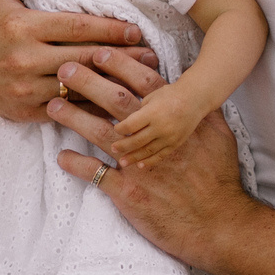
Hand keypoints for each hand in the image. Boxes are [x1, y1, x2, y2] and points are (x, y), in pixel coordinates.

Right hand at [0, 0, 156, 122]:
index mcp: (21, 28)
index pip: (75, 27)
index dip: (109, 29)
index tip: (135, 30)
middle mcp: (23, 60)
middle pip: (84, 59)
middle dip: (121, 58)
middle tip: (150, 56)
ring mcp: (25, 89)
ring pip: (79, 88)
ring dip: (112, 85)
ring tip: (141, 80)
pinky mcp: (27, 112)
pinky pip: (68, 110)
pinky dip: (93, 107)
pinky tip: (115, 101)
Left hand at [47, 51, 251, 267]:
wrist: (220, 224)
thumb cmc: (221, 179)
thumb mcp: (220, 137)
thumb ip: (204, 113)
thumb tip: (196, 93)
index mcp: (176, 120)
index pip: (144, 84)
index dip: (120, 65)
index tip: (98, 51)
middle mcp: (155, 138)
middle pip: (116, 102)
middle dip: (88, 82)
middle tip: (64, 68)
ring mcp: (139, 165)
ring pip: (100, 133)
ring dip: (74, 117)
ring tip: (53, 105)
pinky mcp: (129, 192)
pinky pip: (96, 175)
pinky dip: (77, 165)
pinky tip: (61, 157)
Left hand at [110, 88, 203, 165]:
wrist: (195, 99)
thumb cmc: (170, 95)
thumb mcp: (151, 98)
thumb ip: (139, 113)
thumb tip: (128, 127)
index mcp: (152, 113)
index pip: (130, 125)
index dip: (120, 129)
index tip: (116, 130)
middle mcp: (161, 127)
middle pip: (137, 140)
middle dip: (123, 146)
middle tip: (113, 149)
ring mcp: (169, 137)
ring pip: (148, 150)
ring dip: (134, 157)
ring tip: (123, 162)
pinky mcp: (176, 143)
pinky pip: (161, 155)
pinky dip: (150, 161)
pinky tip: (140, 165)